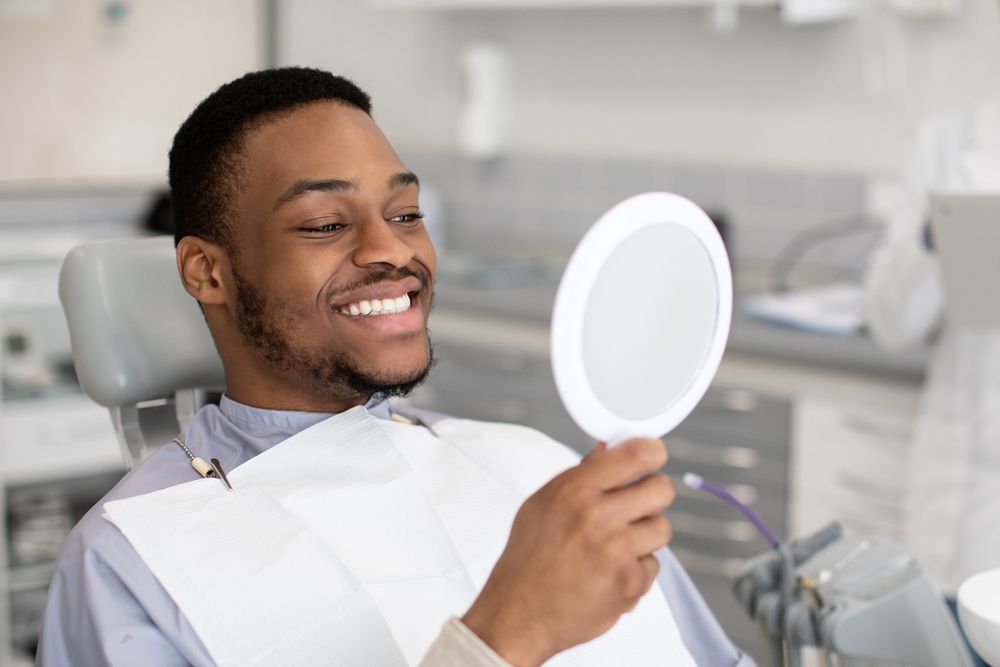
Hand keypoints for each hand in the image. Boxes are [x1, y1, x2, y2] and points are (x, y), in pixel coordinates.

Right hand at [461, 438, 674, 666]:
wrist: (519, 614)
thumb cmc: (529, 558)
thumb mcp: (543, 503)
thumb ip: (582, 475)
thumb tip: (609, 448)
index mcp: (574, 490)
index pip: (636, 454)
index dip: (653, 452)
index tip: (653, 457)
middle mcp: (597, 516)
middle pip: (661, 489)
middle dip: (654, 495)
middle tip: (638, 506)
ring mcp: (616, 551)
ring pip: (662, 527)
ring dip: (645, 536)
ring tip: (615, 546)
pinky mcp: (629, 583)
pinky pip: (653, 564)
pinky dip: (636, 570)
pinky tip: (608, 573)